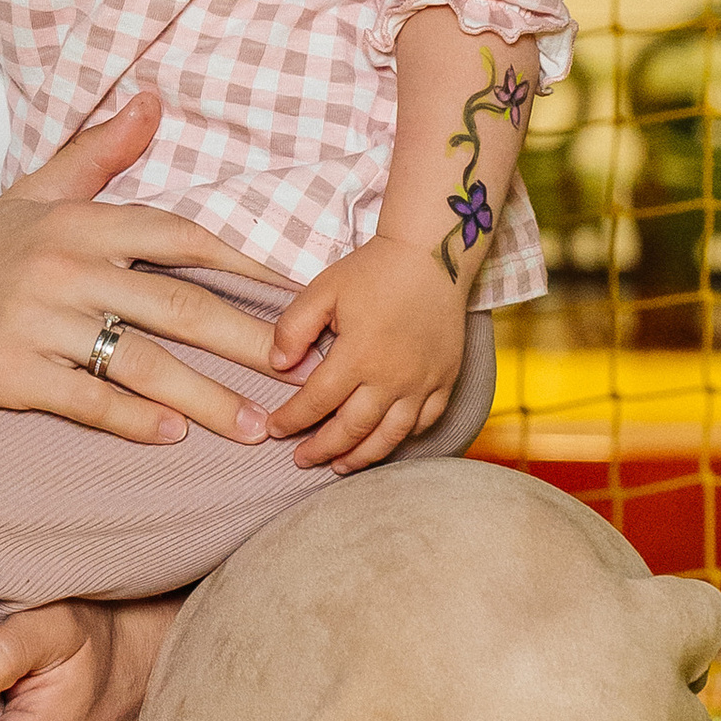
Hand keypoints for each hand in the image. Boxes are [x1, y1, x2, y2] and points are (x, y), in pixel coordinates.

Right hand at [0, 89, 285, 448]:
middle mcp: (60, 265)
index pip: (180, 237)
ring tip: (256, 429)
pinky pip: (86, 399)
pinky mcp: (8, 373)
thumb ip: (97, 153)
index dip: (247, 266)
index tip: (301, 298)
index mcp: (76, 221)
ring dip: (207, 399)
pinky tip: (173, 439)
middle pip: (177, 304)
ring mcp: (33, 320)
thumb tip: (151, 99)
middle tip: (305, 374)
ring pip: (142, 361)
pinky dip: (133, 420)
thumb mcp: (28, 197)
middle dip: (249, 342)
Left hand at [262, 233, 466, 471]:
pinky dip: (403, 439)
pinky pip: (425, 422)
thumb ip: (293, 328)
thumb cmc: (374, 270)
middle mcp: (392, 378)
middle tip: (301, 460)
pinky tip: (386, 442)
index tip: (274, 430)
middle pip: (351, 430)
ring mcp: (423, 383)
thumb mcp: (323, 289)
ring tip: (340, 467)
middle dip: (322, 450)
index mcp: (357, 356)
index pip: (316, 403)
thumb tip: (278, 366)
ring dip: (361, 456)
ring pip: (390, 436)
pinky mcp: (446, 379)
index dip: (291, 421)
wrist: (433, 254)